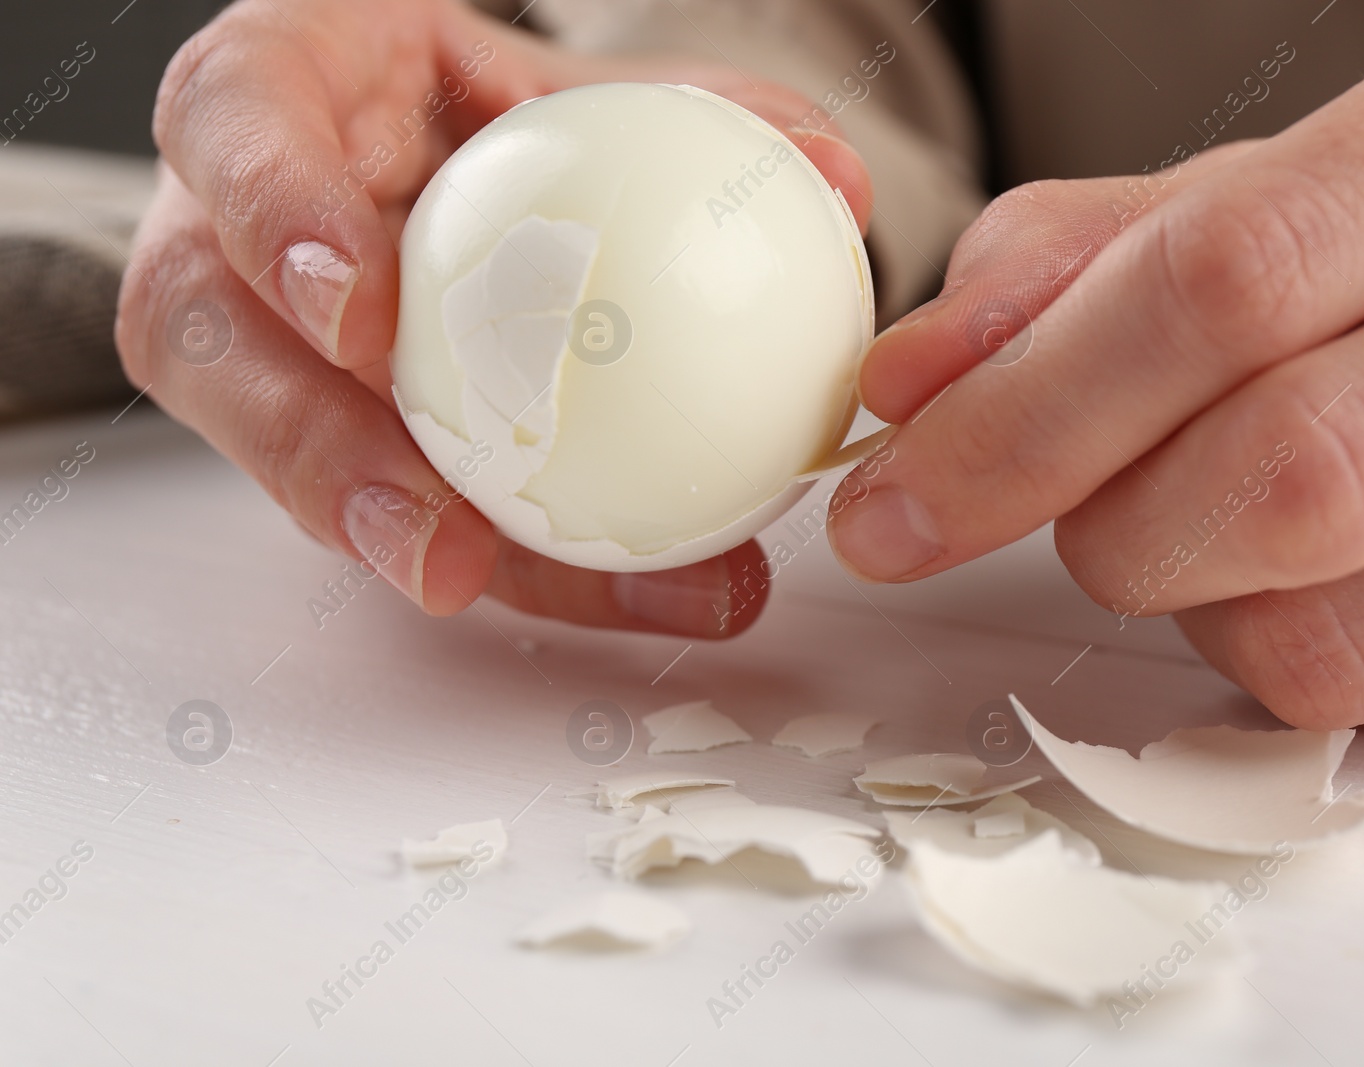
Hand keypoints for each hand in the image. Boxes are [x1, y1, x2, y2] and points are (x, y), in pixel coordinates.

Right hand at [116, 0, 871, 638]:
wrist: (437, 148)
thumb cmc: (480, 104)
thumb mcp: (573, 86)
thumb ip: (693, 120)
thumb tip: (833, 183)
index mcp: (268, 100)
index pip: (232, 128)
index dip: (279, 224)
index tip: (364, 324)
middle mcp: (231, 238)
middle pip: (217, 354)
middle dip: (322, 466)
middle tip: (447, 554)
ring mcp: (263, 348)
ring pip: (309, 468)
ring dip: (451, 551)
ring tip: (615, 600)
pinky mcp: (325, 431)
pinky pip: (410, 503)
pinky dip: (532, 555)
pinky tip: (657, 584)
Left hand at [829, 2, 1363, 743]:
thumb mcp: (1306, 182)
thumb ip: (1099, 259)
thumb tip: (914, 380)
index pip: (1231, 281)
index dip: (1028, 413)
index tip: (900, 497)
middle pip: (1291, 473)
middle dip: (1115, 526)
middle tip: (1086, 508)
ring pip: (1339, 637)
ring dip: (1211, 607)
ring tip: (1241, 520)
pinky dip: (1317, 654)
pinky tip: (1351, 569)